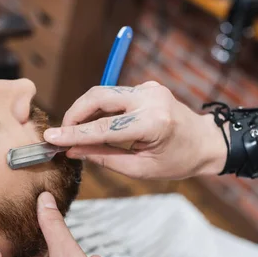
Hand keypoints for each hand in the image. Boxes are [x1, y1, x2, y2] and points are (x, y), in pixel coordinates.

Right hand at [43, 82, 225, 179]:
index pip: (103, 127)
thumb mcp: (141, 169)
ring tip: (74, 132)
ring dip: (84, 111)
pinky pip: (114, 95)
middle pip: (98, 97)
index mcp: (153, 123)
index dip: (73, 133)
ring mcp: (149, 89)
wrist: (207, 142)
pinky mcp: (146, 87)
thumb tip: (73, 151)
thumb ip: (104, 158)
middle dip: (74, 114)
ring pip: (103, 93)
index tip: (51, 137)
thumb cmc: (178, 161)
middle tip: (60, 134)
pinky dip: (99, 109)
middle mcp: (150, 99)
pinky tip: (95, 124)